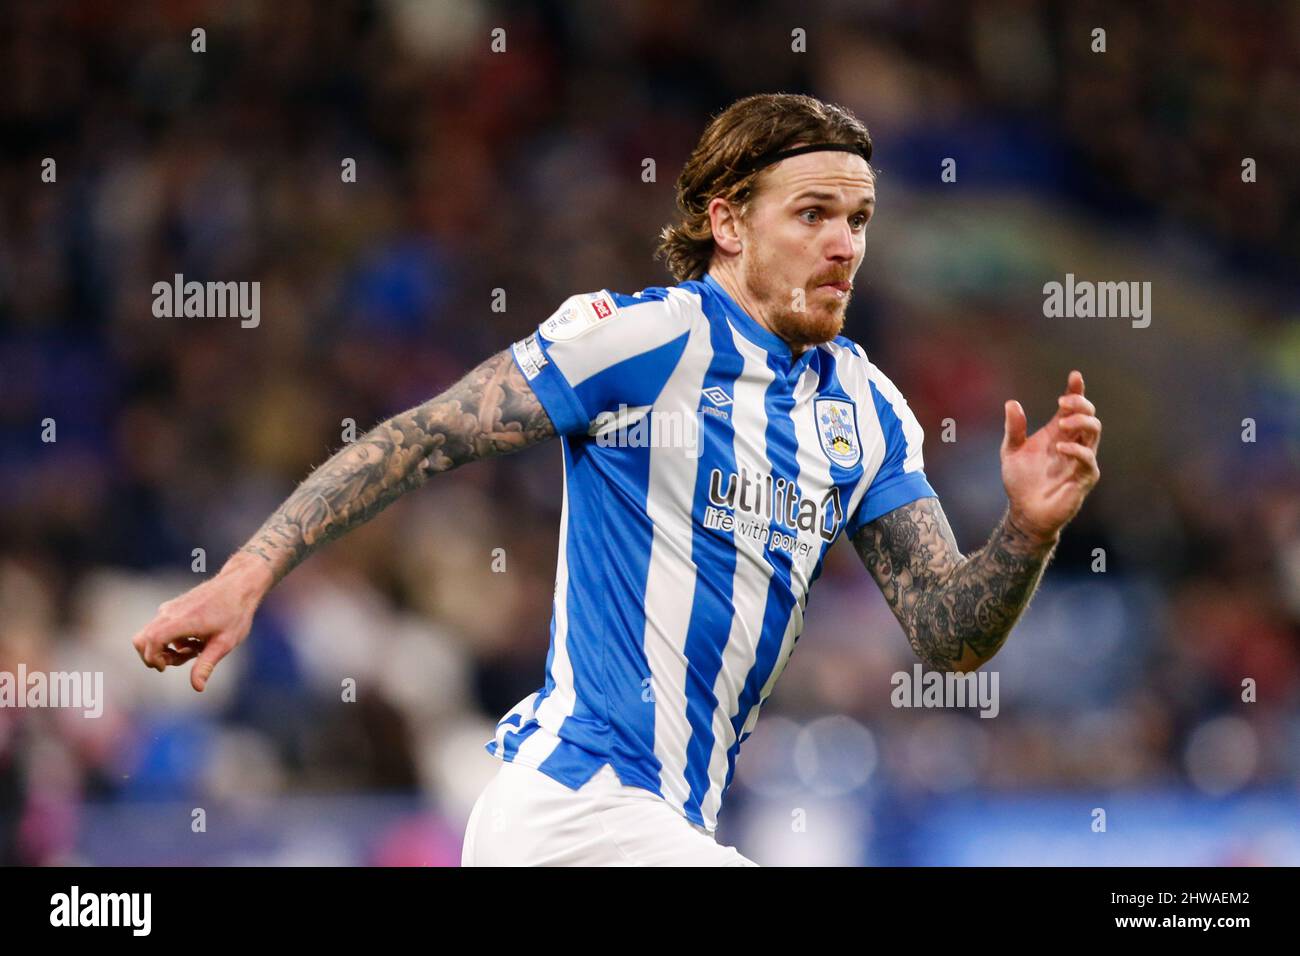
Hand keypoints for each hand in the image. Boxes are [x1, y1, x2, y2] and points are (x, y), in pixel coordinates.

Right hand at [130, 552, 271, 691]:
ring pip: (150, 634)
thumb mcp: (224, 643)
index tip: (167, 667)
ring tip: (194, 649)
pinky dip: (171, 639)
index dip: (153, 659)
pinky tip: (195, 639)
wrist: (239, 584)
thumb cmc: (235, 613)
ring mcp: (169, 608)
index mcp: (181, 621)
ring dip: (166, 648)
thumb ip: (206, 665)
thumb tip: (197, 688)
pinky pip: (160, 628)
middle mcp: (169, 613)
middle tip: (183, 658)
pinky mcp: (172, 607)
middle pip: (141, 640)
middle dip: (156, 656)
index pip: (151, 641)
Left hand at [1000, 370, 1100, 542]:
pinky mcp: (1084, 477)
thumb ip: (1013, 429)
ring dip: (1081, 422)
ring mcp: (1081, 459)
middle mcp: (1073, 443)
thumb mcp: (1011, 451)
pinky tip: (1060, 448)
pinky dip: (1076, 450)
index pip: (1072, 408)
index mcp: (1057, 433)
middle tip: (1062, 403)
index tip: (1074, 376)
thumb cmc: (1020, 481)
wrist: (1024, 511)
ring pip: (1094, 431)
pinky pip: (1088, 459)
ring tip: (1062, 421)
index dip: (1076, 391)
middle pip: (1088, 415)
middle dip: (1080, 404)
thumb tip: (1011, 403)